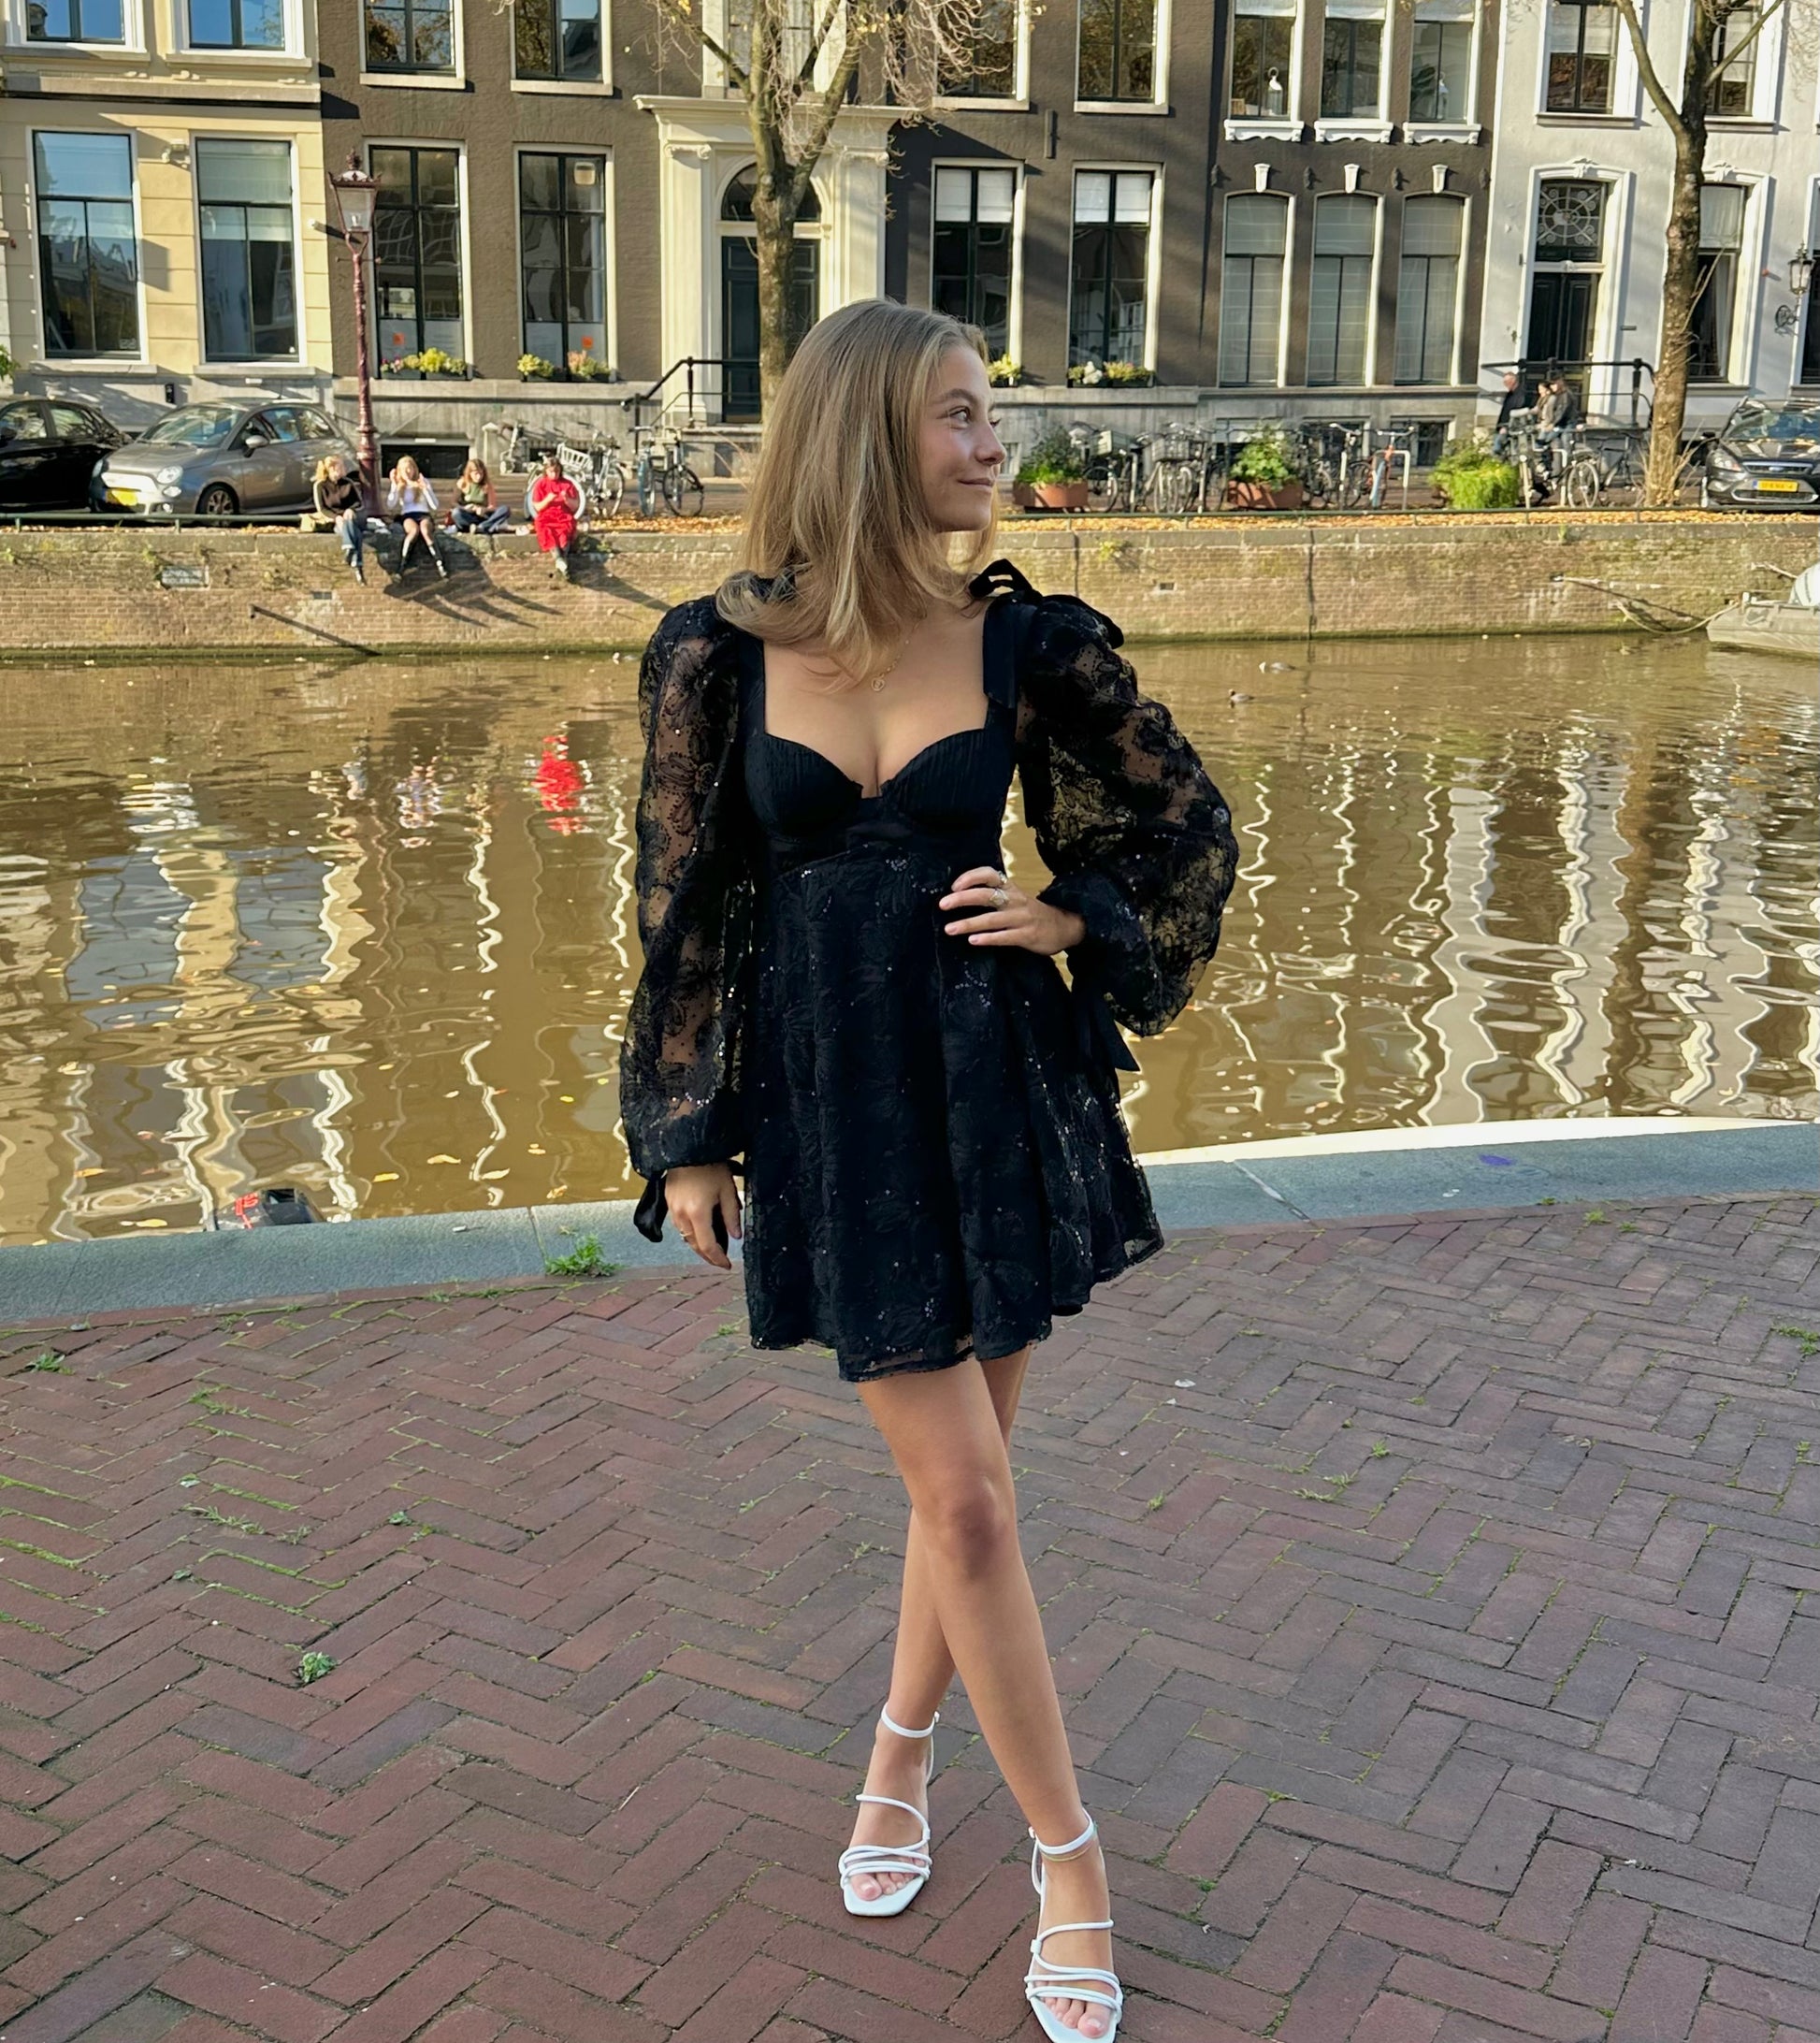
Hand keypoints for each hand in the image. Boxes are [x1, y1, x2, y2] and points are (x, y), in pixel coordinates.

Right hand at [665, 1162, 741, 1269]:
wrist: (688, 1146)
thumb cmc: (710, 1165)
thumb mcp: (727, 1190)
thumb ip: (732, 1216)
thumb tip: (736, 1236)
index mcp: (698, 1213)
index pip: (708, 1246)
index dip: (718, 1259)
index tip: (727, 1265)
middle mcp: (681, 1214)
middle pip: (694, 1245)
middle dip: (708, 1256)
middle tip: (720, 1261)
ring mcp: (672, 1209)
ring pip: (685, 1237)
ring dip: (698, 1245)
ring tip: (713, 1248)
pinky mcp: (669, 1202)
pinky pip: (680, 1225)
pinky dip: (690, 1233)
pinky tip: (700, 1232)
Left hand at [939, 867, 1087, 956]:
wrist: (1066, 926)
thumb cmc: (1033, 913)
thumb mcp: (1016, 898)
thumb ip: (995, 896)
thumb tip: (961, 896)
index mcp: (1011, 888)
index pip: (990, 874)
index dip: (971, 877)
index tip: (954, 886)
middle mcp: (1015, 900)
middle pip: (986, 895)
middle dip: (962, 899)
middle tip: (943, 905)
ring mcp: (1022, 918)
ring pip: (991, 919)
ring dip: (968, 923)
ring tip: (949, 928)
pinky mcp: (1027, 935)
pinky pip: (1004, 937)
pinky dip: (987, 938)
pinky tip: (972, 941)